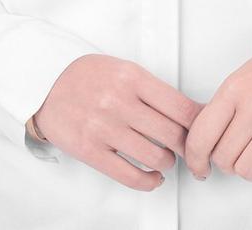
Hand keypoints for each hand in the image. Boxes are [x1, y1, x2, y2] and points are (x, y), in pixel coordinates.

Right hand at [33, 53, 205, 190]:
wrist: (46, 83)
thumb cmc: (89, 76)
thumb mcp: (124, 69)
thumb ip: (153, 90)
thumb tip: (189, 112)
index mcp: (132, 77)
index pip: (180, 106)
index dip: (199, 123)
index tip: (205, 129)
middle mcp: (120, 101)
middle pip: (172, 133)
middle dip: (187, 145)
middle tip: (189, 148)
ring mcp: (104, 127)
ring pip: (155, 156)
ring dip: (168, 162)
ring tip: (166, 158)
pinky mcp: (90, 150)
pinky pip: (130, 175)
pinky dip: (149, 181)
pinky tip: (154, 177)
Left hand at [184, 21, 251, 189]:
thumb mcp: (249, 72)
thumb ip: (228, 103)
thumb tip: (209, 136)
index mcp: (236, 87)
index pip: (200, 135)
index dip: (194, 158)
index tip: (199, 166)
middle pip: (223, 158)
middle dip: (229, 161)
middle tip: (240, 152)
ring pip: (247, 171)